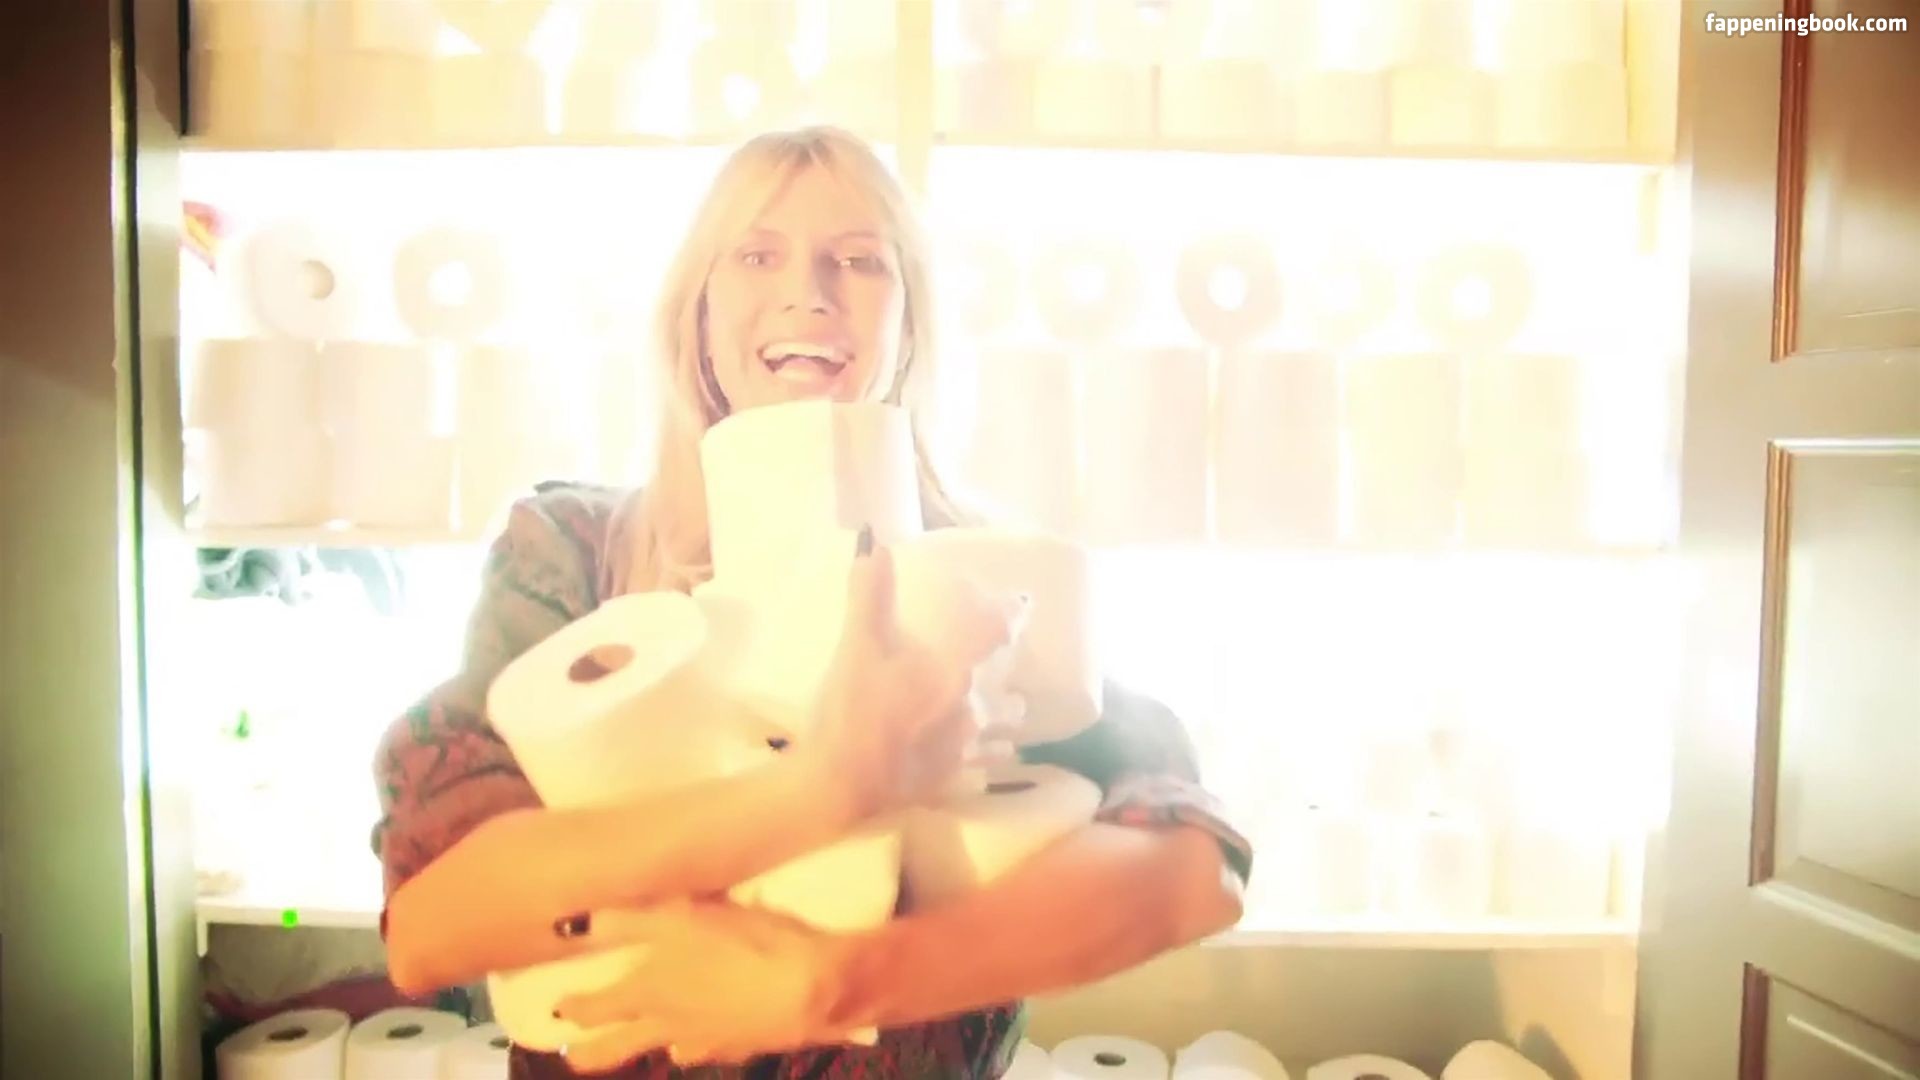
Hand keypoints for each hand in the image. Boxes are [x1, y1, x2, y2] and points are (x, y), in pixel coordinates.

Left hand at [553, 901, 854, 1073]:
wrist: (808, 989)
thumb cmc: (742, 945)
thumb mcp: (681, 918)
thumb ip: (628, 921)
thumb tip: (575, 926)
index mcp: (649, 993)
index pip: (597, 1008)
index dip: (574, 1009)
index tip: (557, 1012)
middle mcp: (670, 1025)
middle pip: (621, 1047)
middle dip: (593, 1053)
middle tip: (572, 1059)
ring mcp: (707, 1041)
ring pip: (669, 1050)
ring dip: (653, 1047)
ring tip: (648, 1046)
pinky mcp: (742, 1045)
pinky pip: (711, 1049)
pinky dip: (701, 1044)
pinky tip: (704, 1040)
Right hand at [806, 528, 1022, 817]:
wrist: (842, 784)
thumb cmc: (853, 709)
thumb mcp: (857, 645)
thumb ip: (871, 596)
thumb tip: (877, 547)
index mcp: (954, 669)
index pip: (1000, 633)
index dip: (1013, 615)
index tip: (1023, 604)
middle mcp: (972, 706)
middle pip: (1006, 683)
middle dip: (1006, 672)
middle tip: (1001, 661)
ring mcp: (966, 745)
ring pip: (1004, 723)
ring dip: (1006, 712)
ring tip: (1006, 706)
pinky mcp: (954, 775)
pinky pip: (986, 759)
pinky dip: (992, 751)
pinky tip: (991, 749)